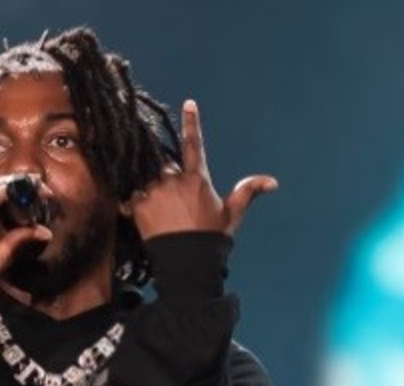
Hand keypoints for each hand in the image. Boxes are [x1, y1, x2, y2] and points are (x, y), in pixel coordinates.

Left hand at [122, 99, 277, 238]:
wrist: (188, 263)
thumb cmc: (211, 239)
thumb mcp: (231, 214)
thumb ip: (247, 192)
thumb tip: (273, 181)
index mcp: (197, 179)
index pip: (194, 144)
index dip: (191, 123)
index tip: (188, 104)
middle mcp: (175, 181)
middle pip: (165, 167)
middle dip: (166, 180)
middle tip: (173, 205)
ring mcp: (156, 192)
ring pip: (148, 181)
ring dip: (151, 192)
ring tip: (160, 216)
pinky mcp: (139, 206)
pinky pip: (131, 197)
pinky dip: (134, 205)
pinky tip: (141, 217)